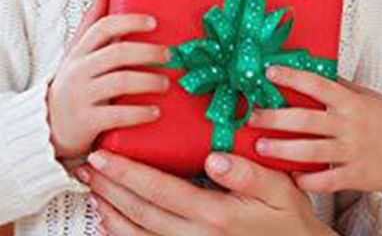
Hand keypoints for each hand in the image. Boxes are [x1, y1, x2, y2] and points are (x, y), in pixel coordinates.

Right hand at [47, 0, 168, 158]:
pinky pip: (118, 115)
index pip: (103, 28)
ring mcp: (81, 97)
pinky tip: (155, 112)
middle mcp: (78, 72)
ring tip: (166, 83)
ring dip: (149, 81)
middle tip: (170, 55)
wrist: (46, 128)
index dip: (130, 21)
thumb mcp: (76, 54)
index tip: (154, 22)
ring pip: (121, 82)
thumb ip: (90, 25)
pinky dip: (140, 113)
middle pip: (118, 53)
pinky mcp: (86, 122)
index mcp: (79, 53)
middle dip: (148, 52)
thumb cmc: (72, 85)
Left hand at [74, 150, 331, 235]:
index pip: (161, 191)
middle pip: (140, 213)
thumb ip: (248, 174)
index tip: (106, 157)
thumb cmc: (289, 219)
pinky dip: (123, 235)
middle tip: (89, 166)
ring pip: (137, 234)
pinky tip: (112, 220)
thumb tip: (214, 158)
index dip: (129, 173)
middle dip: (111, 188)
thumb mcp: (280, 189)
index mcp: (216, 215)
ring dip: (111, 210)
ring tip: (94, 188)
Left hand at [248, 66, 381, 223]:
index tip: (270, 72)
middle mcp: (350, 125)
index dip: (291, 77)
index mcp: (352, 101)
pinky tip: (291, 176)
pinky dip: (305, 179)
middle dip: (274, 118)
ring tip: (260, 146)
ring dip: (281, 149)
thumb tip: (318, 71)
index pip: (317, 84)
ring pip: (308, 151)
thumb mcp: (370, 97)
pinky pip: (323, 180)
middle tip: (253, 116)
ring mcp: (351, 152)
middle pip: (305, 120)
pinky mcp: (354, 176)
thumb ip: (344, 88)